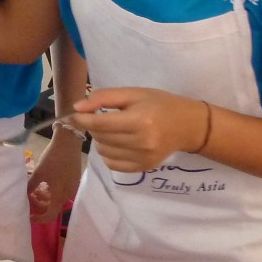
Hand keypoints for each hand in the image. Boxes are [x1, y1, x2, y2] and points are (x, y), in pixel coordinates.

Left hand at [27, 130, 83, 221]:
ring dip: (45, 197)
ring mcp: (72, 187)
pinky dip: (52, 190)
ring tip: (35, 188)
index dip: (39, 219)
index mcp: (60, 196)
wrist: (68, 142)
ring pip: (57, 198)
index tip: (29, 215)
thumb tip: (22, 197)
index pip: (50, 216)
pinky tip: (45, 182)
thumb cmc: (52, 159)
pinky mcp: (73, 179)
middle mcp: (68, 194)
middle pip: (53, 207)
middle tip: (30, 196)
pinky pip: (62, 191)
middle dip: (40, 205)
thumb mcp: (38, 174)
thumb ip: (30, 187)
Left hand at [71, 87, 210, 172]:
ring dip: (101, 140)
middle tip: (103, 117)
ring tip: (114, 129)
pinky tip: (118, 143)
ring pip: (103, 151)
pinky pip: (112, 164)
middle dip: (94, 127)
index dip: (82, 119)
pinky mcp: (143, 168)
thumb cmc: (160, 104)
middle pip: (100, 138)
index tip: (73, 114)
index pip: (100, 124)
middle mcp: (141, 142)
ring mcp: (142, 158)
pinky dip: (108, 153)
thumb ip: (104, 97)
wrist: (188, 125)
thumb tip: (77, 108)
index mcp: (140, 120)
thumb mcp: (134, 93)